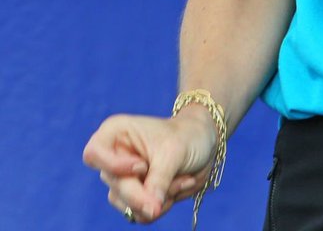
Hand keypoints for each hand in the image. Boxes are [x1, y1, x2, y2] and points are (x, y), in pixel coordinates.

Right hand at [83, 107, 215, 222]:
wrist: (204, 142)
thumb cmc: (187, 136)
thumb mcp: (174, 152)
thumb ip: (158, 181)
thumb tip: (150, 211)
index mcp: (115, 133)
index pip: (93, 155)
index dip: (114, 166)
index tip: (141, 166)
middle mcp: (113, 158)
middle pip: (116, 188)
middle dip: (147, 192)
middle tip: (176, 184)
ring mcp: (122, 180)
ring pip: (128, 206)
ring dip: (160, 199)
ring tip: (182, 178)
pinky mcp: (134, 198)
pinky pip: (141, 214)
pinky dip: (163, 205)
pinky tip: (180, 185)